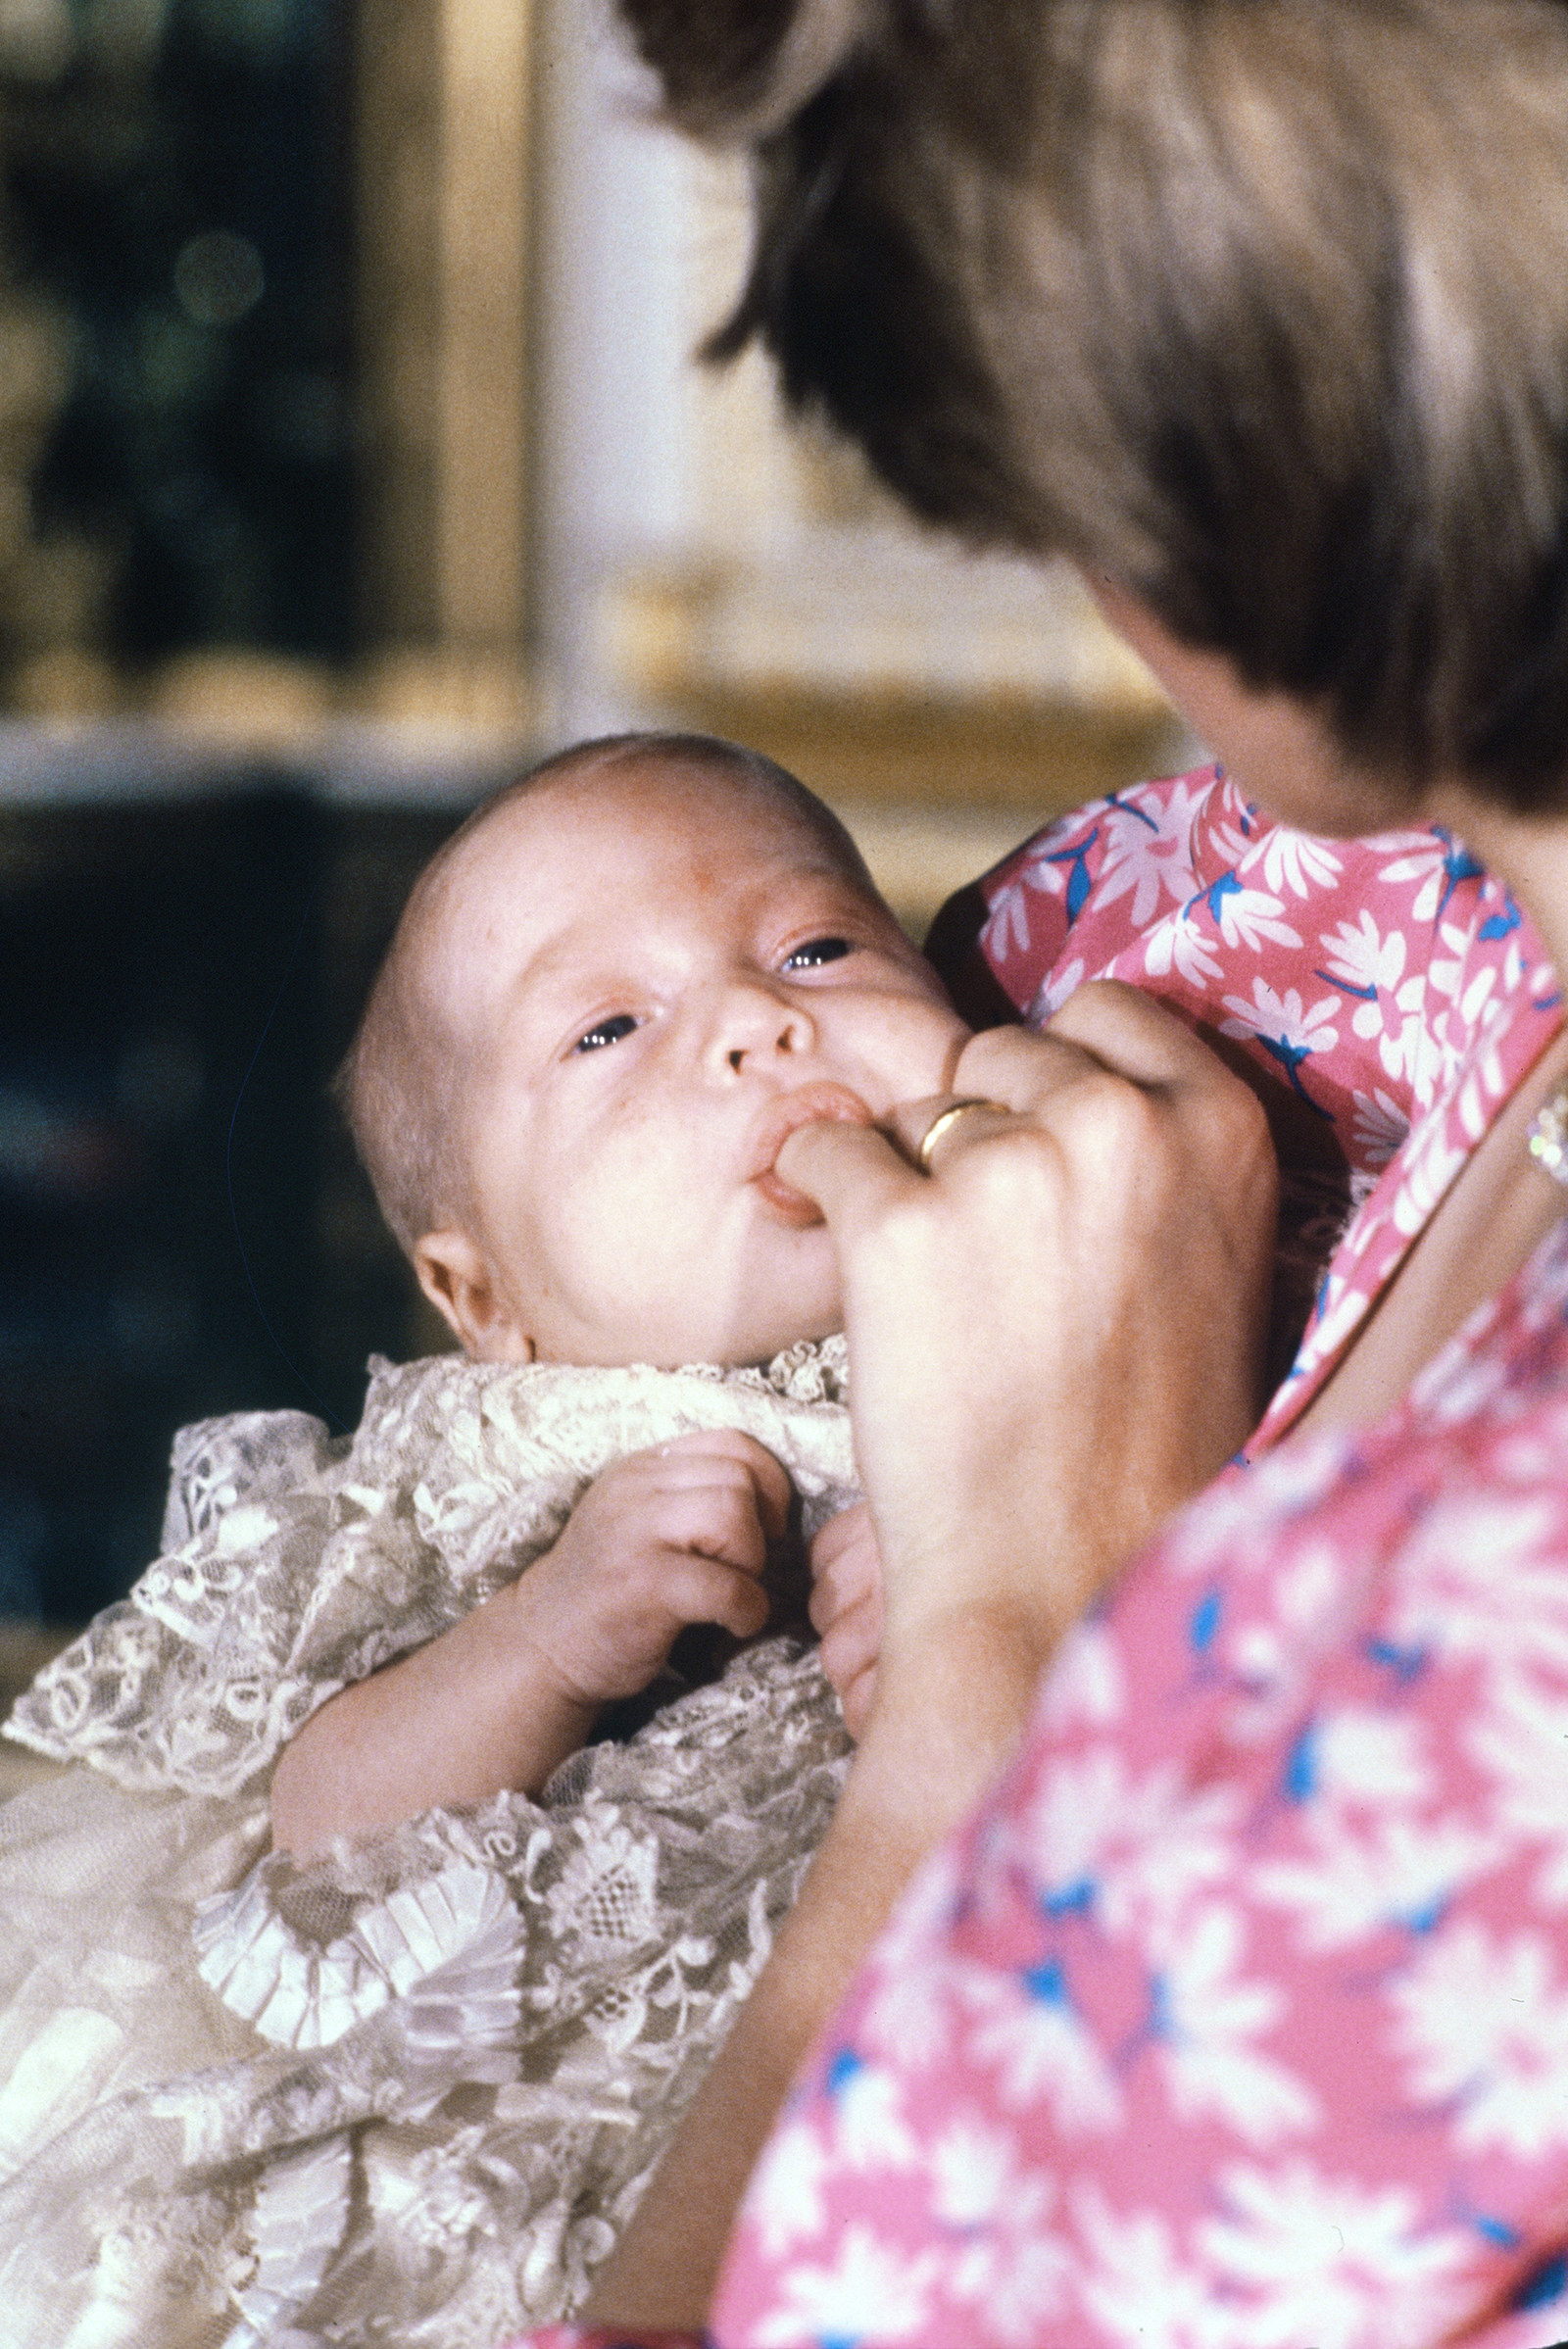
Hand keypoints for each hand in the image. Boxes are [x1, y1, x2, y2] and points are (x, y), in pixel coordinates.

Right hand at [510, 1429, 790, 1715]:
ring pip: (733, 1517)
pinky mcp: (642, 1587)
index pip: (731, 1443)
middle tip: (744, 1567)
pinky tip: (735, 1623)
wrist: (543, 1646)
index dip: (769, 1482)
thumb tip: (775, 1497)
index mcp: (641, 1468)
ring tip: (734, 1590)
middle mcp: (634, 1490)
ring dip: (751, 1561)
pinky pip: (726, 1584)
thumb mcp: (638, 1519)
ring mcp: (633, 1535)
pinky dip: (747, 1608)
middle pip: (738, 1479)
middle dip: (759, 1528)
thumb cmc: (609, 1587)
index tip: (768, 1525)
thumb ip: (689, 1495)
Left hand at [777, 981, 1277, 1698]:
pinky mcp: (897, 1225)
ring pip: (914, 1106)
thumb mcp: (1212, 1268)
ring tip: (938, 1284)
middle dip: (980, 1129)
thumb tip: (1060, 1078)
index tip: (1037, 1133)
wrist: (1063, 1575)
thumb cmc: (1142, 1442)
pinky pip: (828, 1152)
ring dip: (908, 1171)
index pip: (1108, 1010)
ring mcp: (1006, 1169)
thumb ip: (1158, 1157)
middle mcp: (1119, 1124)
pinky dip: (818, 1193)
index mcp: (1220, 1127)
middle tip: (987, 1245)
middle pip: (1001, 1054)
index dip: (1058, 1070)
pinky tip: (848, 1256)